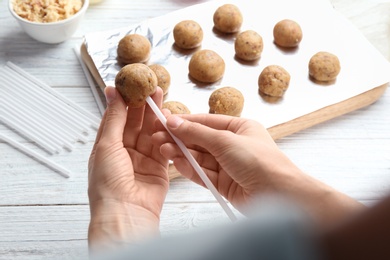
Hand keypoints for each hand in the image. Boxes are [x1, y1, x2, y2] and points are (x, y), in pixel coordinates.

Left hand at [88, 87, 168, 249]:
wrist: (126, 213)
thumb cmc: (108, 184)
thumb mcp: (107, 145)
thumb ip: (114, 118)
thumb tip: (111, 92)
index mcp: (107, 147)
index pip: (116, 118)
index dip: (124, 101)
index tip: (132, 85)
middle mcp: (125, 152)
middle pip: (136, 123)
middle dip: (143, 105)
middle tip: (151, 88)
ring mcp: (142, 159)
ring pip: (151, 132)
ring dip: (156, 116)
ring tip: (161, 98)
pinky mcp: (159, 167)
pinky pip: (164, 145)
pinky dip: (166, 133)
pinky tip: (168, 120)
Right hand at [152, 114, 363, 225]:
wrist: (278, 195)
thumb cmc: (260, 162)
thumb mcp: (225, 141)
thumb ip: (197, 132)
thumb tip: (174, 121)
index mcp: (239, 128)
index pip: (206, 121)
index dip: (184, 121)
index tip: (164, 120)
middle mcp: (233, 145)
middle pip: (200, 139)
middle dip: (179, 138)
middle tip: (158, 136)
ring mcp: (228, 165)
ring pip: (199, 157)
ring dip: (181, 153)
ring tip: (163, 149)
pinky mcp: (224, 183)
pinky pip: (202, 173)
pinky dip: (190, 168)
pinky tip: (177, 163)